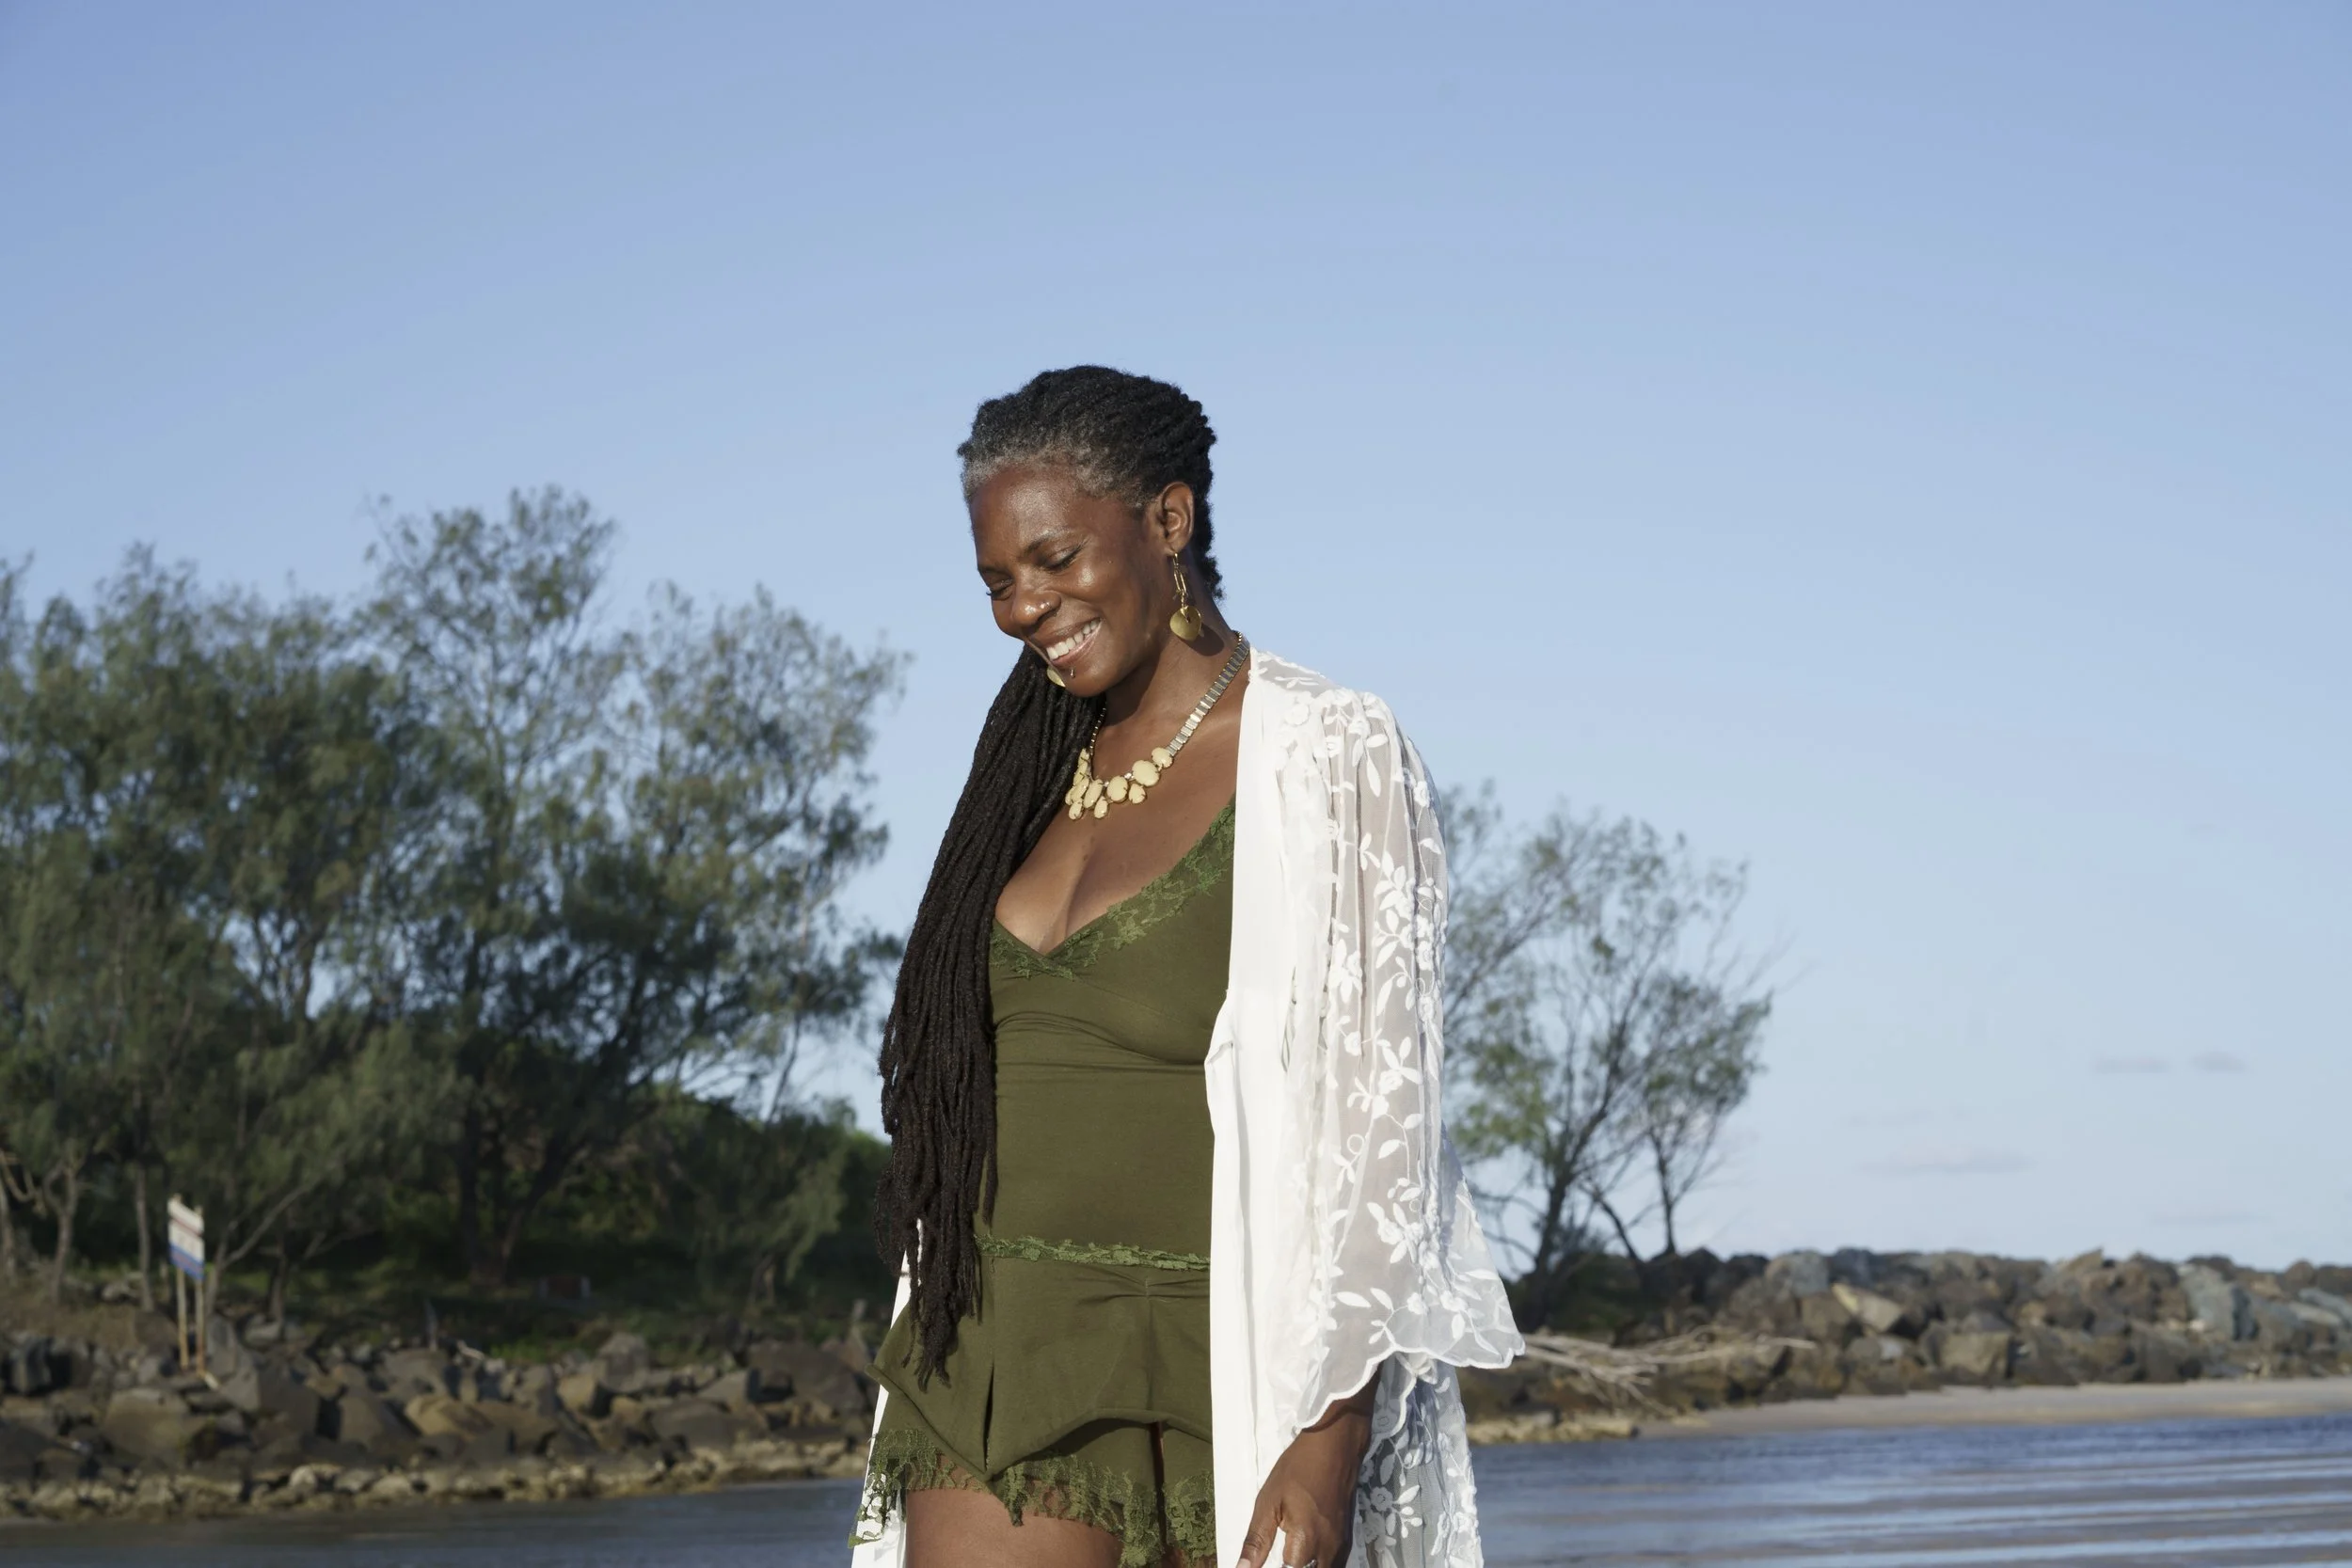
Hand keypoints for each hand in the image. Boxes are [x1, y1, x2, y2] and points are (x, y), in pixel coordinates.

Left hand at [1235, 1383, 1376, 1567]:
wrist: (1335, 1445)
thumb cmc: (1298, 1468)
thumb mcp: (1268, 1501)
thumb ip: (1257, 1540)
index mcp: (1306, 1542)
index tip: (1259, 1564)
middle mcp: (1327, 1551)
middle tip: (1276, 1557)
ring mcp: (1339, 1546)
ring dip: (1305, 1567)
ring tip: (1286, 1557)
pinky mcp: (1345, 1538)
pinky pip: (1332, 1563)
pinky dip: (1317, 1564)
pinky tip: (1303, 1557)